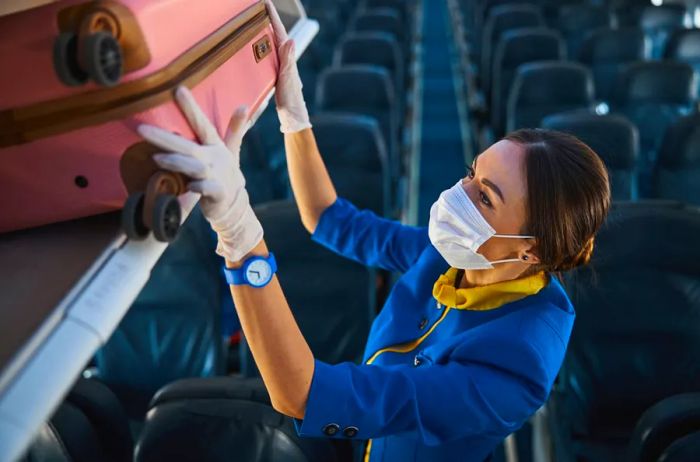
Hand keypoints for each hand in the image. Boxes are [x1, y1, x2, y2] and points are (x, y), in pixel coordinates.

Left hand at [137, 86, 262, 261]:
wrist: (234, 204)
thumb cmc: (225, 174)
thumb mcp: (232, 150)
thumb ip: (234, 129)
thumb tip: (244, 106)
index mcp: (216, 146)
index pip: (203, 125)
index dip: (192, 108)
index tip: (178, 89)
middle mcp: (215, 158)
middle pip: (188, 146)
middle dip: (164, 138)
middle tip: (141, 129)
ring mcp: (217, 176)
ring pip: (194, 167)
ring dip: (177, 162)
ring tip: (156, 158)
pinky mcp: (217, 193)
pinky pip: (205, 189)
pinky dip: (198, 187)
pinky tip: (190, 186)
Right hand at [265, 0, 310, 132]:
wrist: (293, 116)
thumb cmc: (291, 100)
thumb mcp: (287, 80)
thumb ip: (288, 60)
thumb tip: (291, 41)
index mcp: (288, 58)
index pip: (280, 32)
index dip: (273, 16)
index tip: (266, 2)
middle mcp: (286, 59)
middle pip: (276, 33)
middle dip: (269, 18)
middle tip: (260, 5)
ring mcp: (282, 66)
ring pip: (273, 43)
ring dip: (266, 30)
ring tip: (259, 19)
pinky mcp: (277, 73)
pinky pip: (269, 54)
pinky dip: (264, 45)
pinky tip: (259, 46)